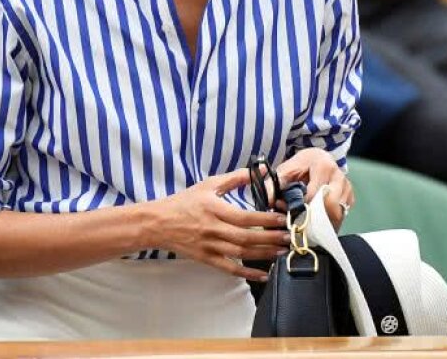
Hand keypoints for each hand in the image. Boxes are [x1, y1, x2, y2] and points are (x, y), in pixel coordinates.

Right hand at [152, 169, 288, 281]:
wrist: (157, 223)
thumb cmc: (183, 202)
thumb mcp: (207, 185)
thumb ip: (234, 179)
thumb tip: (260, 172)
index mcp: (213, 209)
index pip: (244, 217)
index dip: (266, 219)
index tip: (282, 218)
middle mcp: (212, 229)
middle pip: (246, 237)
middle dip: (270, 238)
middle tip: (288, 236)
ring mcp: (209, 246)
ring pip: (241, 254)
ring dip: (264, 254)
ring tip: (281, 251)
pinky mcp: (207, 258)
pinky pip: (230, 269)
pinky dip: (248, 274)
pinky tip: (264, 274)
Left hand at [275, 148, 353, 229]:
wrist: (316, 159)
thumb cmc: (299, 166)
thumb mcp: (285, 170)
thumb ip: (275, 184)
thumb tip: (269, 201)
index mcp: (323, 166)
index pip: (314, 194)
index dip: (302, 206)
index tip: (290, 212)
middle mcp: (339, 177)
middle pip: (330, 206)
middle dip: (315, 217)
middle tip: (301, 222)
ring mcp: (347, 188)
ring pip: (338, 213)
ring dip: (323, 222)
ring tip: (308, 223)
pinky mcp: (350, 198)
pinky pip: (342, 215)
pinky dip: (330, 221)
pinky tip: (318, 222)